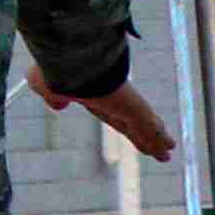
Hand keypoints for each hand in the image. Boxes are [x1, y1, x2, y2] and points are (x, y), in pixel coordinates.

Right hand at [45, 72, 176, 162]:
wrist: (66, 60)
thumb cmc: (52, 68)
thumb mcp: (44, 84)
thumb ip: (52, 96)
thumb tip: (59, 105)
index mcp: (92, 94)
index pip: (110, 113)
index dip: (118, 122)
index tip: (125, 128)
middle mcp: (111, 99)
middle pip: (130, 123)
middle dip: (141, 136)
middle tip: (153, 146)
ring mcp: (125, 103)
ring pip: (144, 126)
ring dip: (155, 141)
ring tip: (167, 154)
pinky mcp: (134, 107)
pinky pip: (150, 125)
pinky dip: (159, 136)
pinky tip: (170, 145)